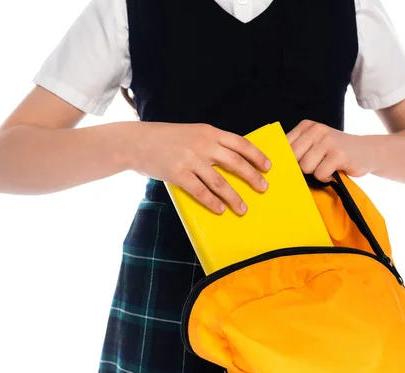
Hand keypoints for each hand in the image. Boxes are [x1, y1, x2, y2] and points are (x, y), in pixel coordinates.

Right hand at [129, 122, 270, 214]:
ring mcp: (190, 160)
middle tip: (263, 188)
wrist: (136, 142)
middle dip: (252, 177)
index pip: (240, 143)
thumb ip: (210, 143)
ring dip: (234, 197)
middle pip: (236, 162)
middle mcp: (203, 144)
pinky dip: (212, 202)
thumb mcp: (192, 133)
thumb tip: (232, 160)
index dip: (256, 155)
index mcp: (209, 132)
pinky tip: (220, 209)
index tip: (268, 166)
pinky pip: (200, 191)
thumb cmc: (165, 139)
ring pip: (220, 182)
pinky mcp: (178, 174)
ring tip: (243, 209)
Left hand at [286, 120, 375, 181]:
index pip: (284, 146)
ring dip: (315, 173)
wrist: (367, 151)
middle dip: (302, 167)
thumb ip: (297, 150)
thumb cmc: (335, 152)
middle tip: (316, 165)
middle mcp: (316, 129)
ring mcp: (328, 140)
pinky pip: (320, 174)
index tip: (297, 164)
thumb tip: (275, 166)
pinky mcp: (338, 154)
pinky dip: (326, 178)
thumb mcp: (314, 144)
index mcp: (306, 126)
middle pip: (293, 158)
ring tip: (326, 167)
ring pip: (305, 167)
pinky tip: (333, 171)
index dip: (288, 160)